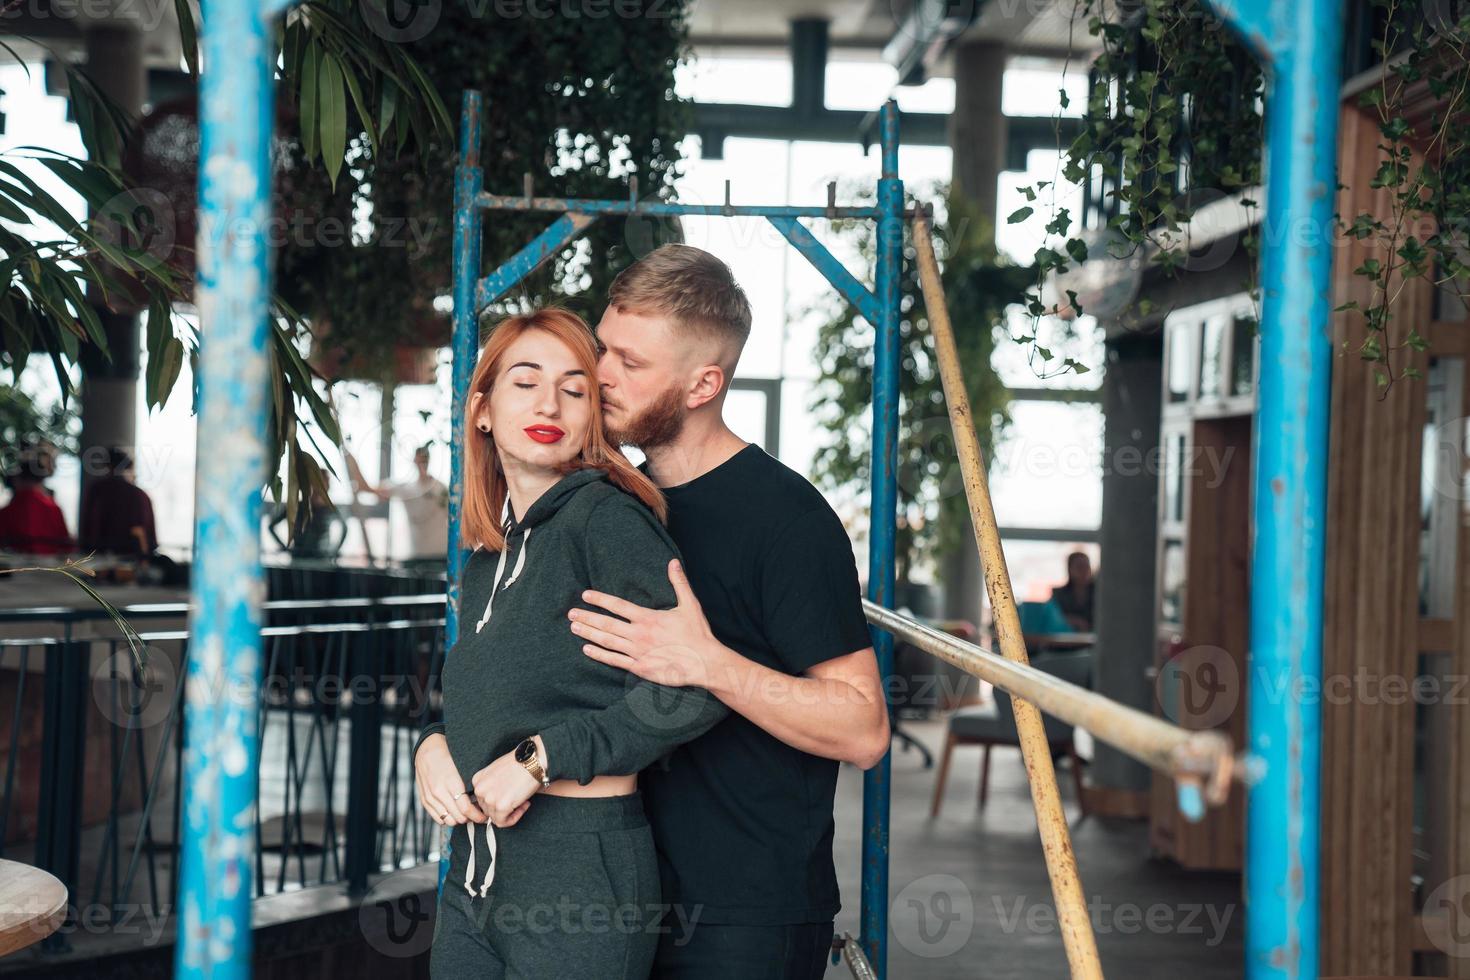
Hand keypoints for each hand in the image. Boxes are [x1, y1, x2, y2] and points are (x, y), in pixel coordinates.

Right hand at [414, 733, 487, 826]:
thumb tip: (481, 801)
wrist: (427, 750)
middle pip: (458, 817)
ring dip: (458, 820)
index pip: (466, 808)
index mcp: (451, 782)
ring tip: (465, 814)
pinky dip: (447, 818)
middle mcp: (439, 792)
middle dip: (470, 819)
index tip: (484, 816)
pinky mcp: (424, 800)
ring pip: (448, 820)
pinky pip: (437, 817)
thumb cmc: (448, 756)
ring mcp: (430, 797)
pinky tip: (453, 812)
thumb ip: (470, 784)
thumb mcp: (463, 768)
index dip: (477, 815)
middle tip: (477, 815)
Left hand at [471, 750, 539, 826]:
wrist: (532, 760)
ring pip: (495, 817)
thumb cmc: (520, 763)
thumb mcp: (497, 772)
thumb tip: (496, 800)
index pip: (482, 800)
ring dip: (510, 813)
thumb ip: (492, 786)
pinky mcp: (500, 806)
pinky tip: (524, 805)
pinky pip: (503, 822)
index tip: (508, 797)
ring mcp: (489, 799)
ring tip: (523, 801)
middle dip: (503, 808)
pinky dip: (514, 818)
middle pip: (487, 810)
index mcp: (478, 780)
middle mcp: (480, 790)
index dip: (496, 801)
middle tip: (518, 800)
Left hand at [569, 559, 729, 688]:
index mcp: (648, 618)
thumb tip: (673, 562)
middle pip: (606, 624)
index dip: (600, 599)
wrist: (704, 663)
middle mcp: (639, 634)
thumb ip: (679, 583)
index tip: (586, 595)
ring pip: (607, 641)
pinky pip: (615, 661)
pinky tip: (587, 650)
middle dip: (587, 617)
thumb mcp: (690, 605)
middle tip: (571, 614)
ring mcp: (637, 652)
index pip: (618, 606)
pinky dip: (599, 655)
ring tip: (574, 628)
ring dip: (589, 634)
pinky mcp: (640, 668)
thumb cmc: (697, 634)